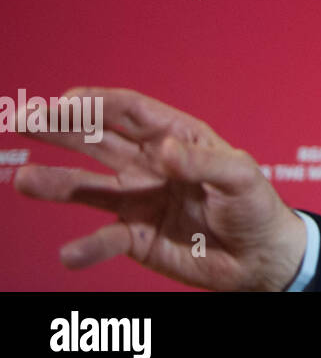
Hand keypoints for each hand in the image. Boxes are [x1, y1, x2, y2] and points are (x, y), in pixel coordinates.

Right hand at [14, 87, 306, 290]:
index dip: (99, 103)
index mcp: (178, 138)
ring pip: (88, 187)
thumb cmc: (256, 206)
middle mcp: (151, 164)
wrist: (260, 257)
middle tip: (23, 118)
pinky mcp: (136, 237)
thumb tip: (165, 152)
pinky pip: (105, 240)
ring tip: (23, 181)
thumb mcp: (242, 177)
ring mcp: (140, 199)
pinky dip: (86, 248)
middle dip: (61, 128)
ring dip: (55, 183)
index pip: (131, 112)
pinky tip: (70, 254)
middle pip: (98, 140)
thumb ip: (205, 162)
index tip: (66, 100)